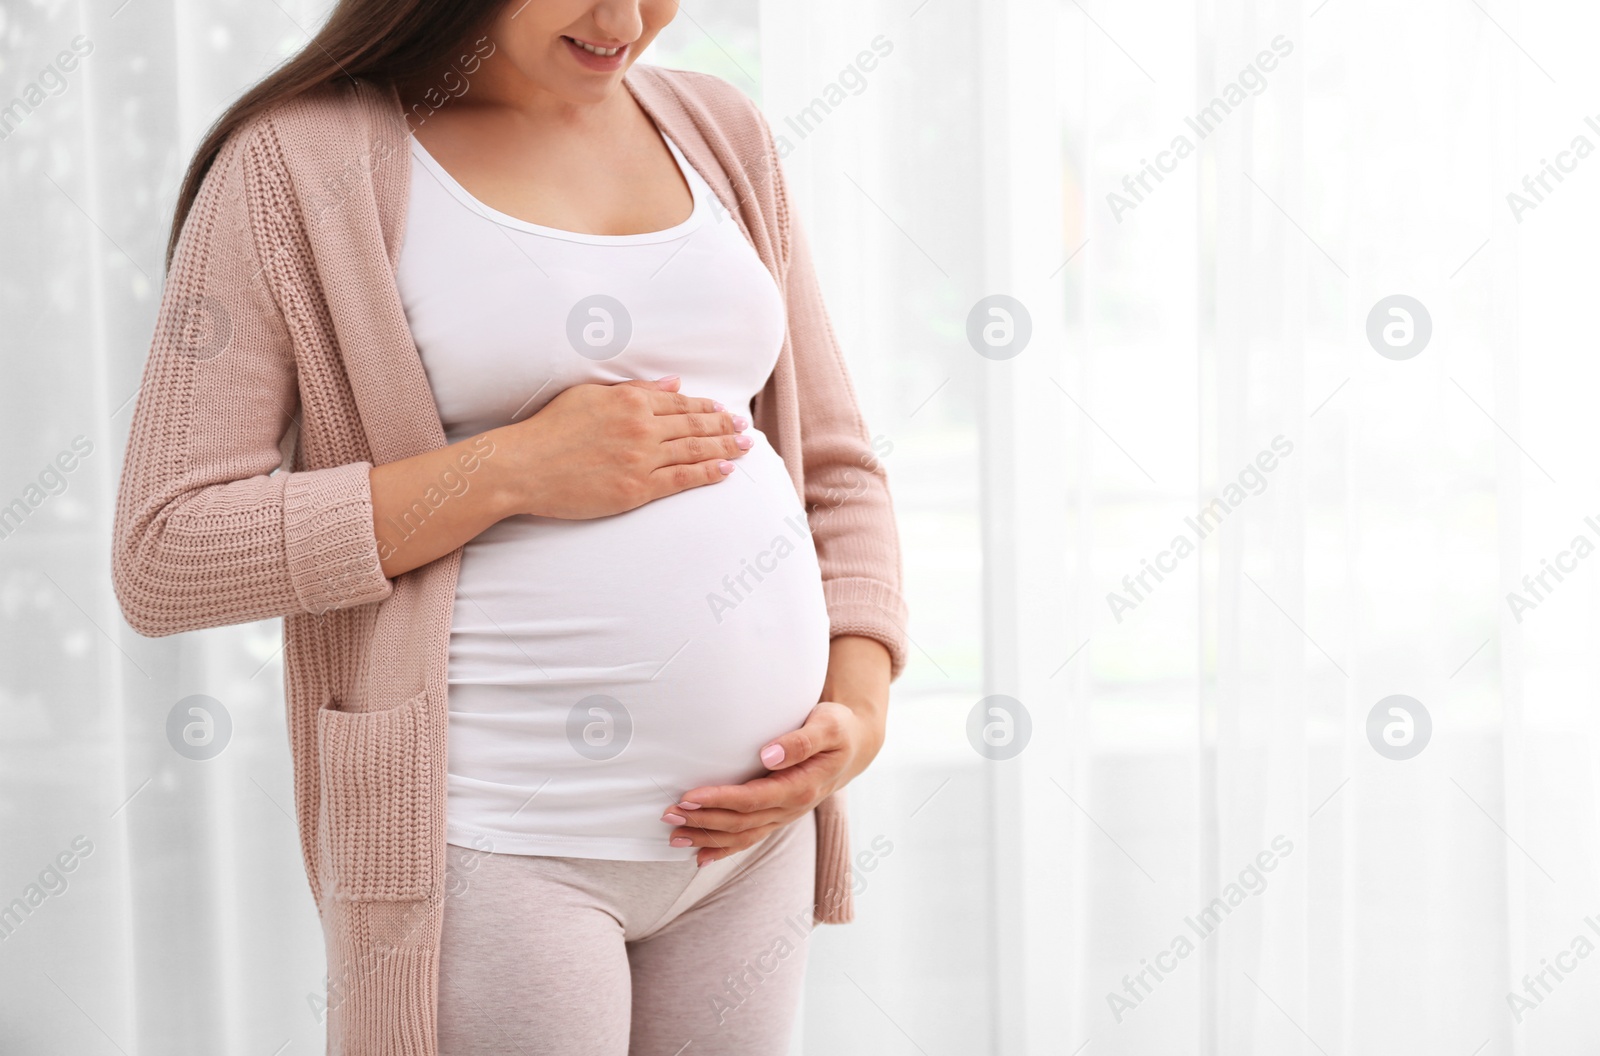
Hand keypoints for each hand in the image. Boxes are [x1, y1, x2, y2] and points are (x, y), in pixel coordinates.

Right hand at [501, 375, 750, 518]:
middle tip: (745, 428)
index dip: (706, 408)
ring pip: (694, 451)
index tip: (724, 410)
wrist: (524, 467)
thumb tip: (674, 384)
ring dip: (724, 448)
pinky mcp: (637, 489)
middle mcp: (641, 427)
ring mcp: (641, 459)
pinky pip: (682, 479)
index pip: (680, 404)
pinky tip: (725, 470)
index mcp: (630, 401)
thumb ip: (636, 390)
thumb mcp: (590, 395)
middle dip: (724, 426)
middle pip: (694, 426)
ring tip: (745, 447)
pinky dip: (707, 473)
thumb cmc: (550, 429)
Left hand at [661, 636, 892, 866]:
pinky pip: (750, 838)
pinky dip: (724, 849)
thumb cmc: (839, 729)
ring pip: (742, 835)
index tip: (689, 795)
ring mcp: (784, 815)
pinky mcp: (778, 815)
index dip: (720, 800)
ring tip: (674, 835)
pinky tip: (700, 856)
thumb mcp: (828, 725)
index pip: (753, 799)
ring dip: (707, 836)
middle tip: (669, 814)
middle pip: (741, 822)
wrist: (855, 745)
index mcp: (802, 787)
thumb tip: (768, 754)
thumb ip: (801, 741)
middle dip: (703, 820)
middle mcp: (792, 808)